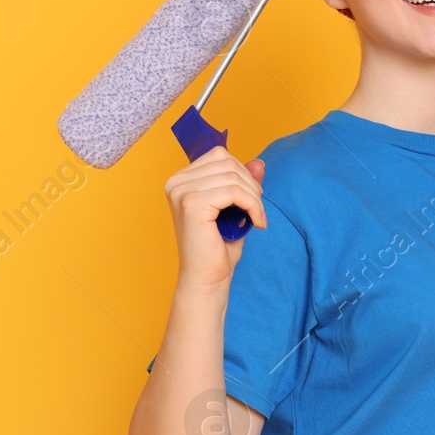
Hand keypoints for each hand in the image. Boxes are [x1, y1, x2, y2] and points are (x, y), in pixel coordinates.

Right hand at [164, 145, 266, 290]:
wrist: (206, 278)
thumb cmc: (217, 247)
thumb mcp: (234, 208)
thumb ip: (243, 183)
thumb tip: (259, 162)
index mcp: (180, 180)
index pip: (219, 155)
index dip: (243, 173)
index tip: (253, 197)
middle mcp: (175, 182)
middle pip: (227, 162)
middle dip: (251, 184)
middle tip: (257, 210)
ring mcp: (181, 192)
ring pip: (233, 176)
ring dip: (254, 197)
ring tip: (257, 217)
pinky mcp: (192, 204)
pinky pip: (234, 192)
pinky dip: (252, 206)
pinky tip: (257, 222)